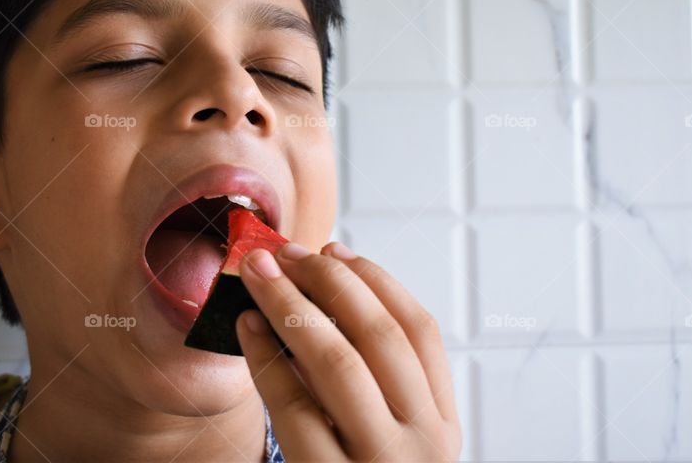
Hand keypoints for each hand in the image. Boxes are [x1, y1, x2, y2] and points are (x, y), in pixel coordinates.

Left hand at [235, 241, 461, 461]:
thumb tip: (316, 291)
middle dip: (327, 281)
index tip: (334, 249)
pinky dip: (267, 360)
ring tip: (259, 277)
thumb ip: (376, 381)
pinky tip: (248, 331)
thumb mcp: (394, 439)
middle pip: (379, 335)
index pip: (421, 331)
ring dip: (293, 308)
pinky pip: (293, 409)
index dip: (376, 280)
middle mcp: (424, 442)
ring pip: (338, 363)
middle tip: (285, 252)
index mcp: (444, 423)